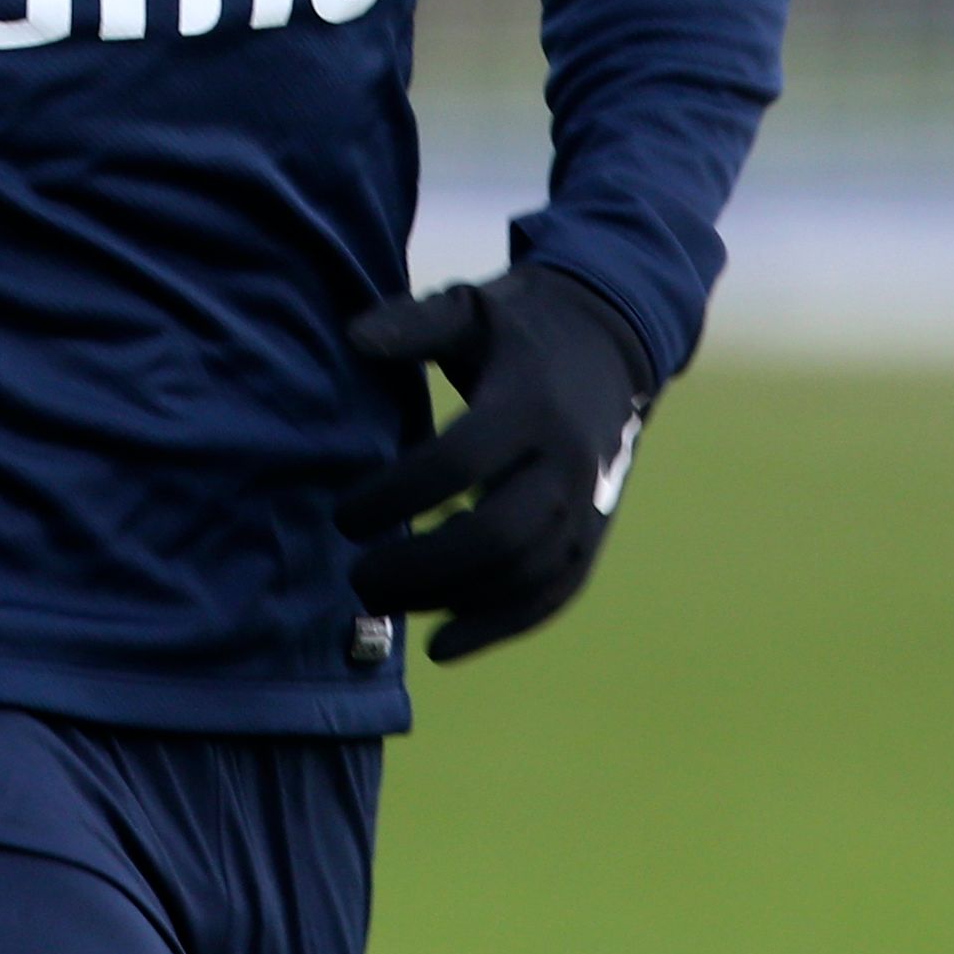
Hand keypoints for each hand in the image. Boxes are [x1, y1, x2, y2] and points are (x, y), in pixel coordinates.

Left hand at [340, 265, 656, 663]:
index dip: (395, 497)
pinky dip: (500, 625)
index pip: (457, 465)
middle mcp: (567, 461)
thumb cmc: (517, 326)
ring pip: (525, 573)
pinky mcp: (594, 533)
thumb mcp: (468, 309)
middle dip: (422, 566)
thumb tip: (353, 338)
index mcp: (528, 405)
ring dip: (450, 599)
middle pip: (497, 535)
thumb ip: (413, 325)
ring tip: (383, 602)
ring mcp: (588, 503)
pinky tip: (442, 645)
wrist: (610, 343)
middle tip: (358, 576)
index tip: (343, 515)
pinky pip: (554, 592)